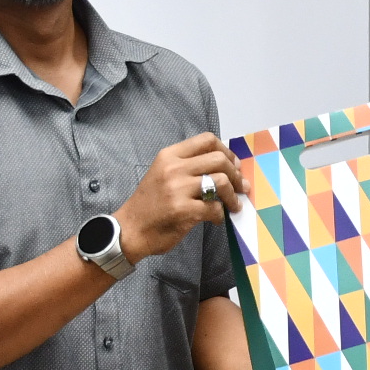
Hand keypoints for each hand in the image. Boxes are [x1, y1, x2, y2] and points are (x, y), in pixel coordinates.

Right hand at [117, 133, 245, 258]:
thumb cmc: (150, 204)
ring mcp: (178, 189)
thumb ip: (188, 166)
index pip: (207, 140)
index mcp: (169, 156)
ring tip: (234, 205)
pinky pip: (215, 208)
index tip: (234, 166)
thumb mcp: (163, 174)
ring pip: (221, 182)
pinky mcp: (183, 210)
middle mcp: (173, 168)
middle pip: (219, 159)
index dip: (227, 152)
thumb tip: (226, 165)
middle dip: (235, 174)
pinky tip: (216, 219)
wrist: (129, 230)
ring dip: (233, 196)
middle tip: (240, 187)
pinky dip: (220, 215)